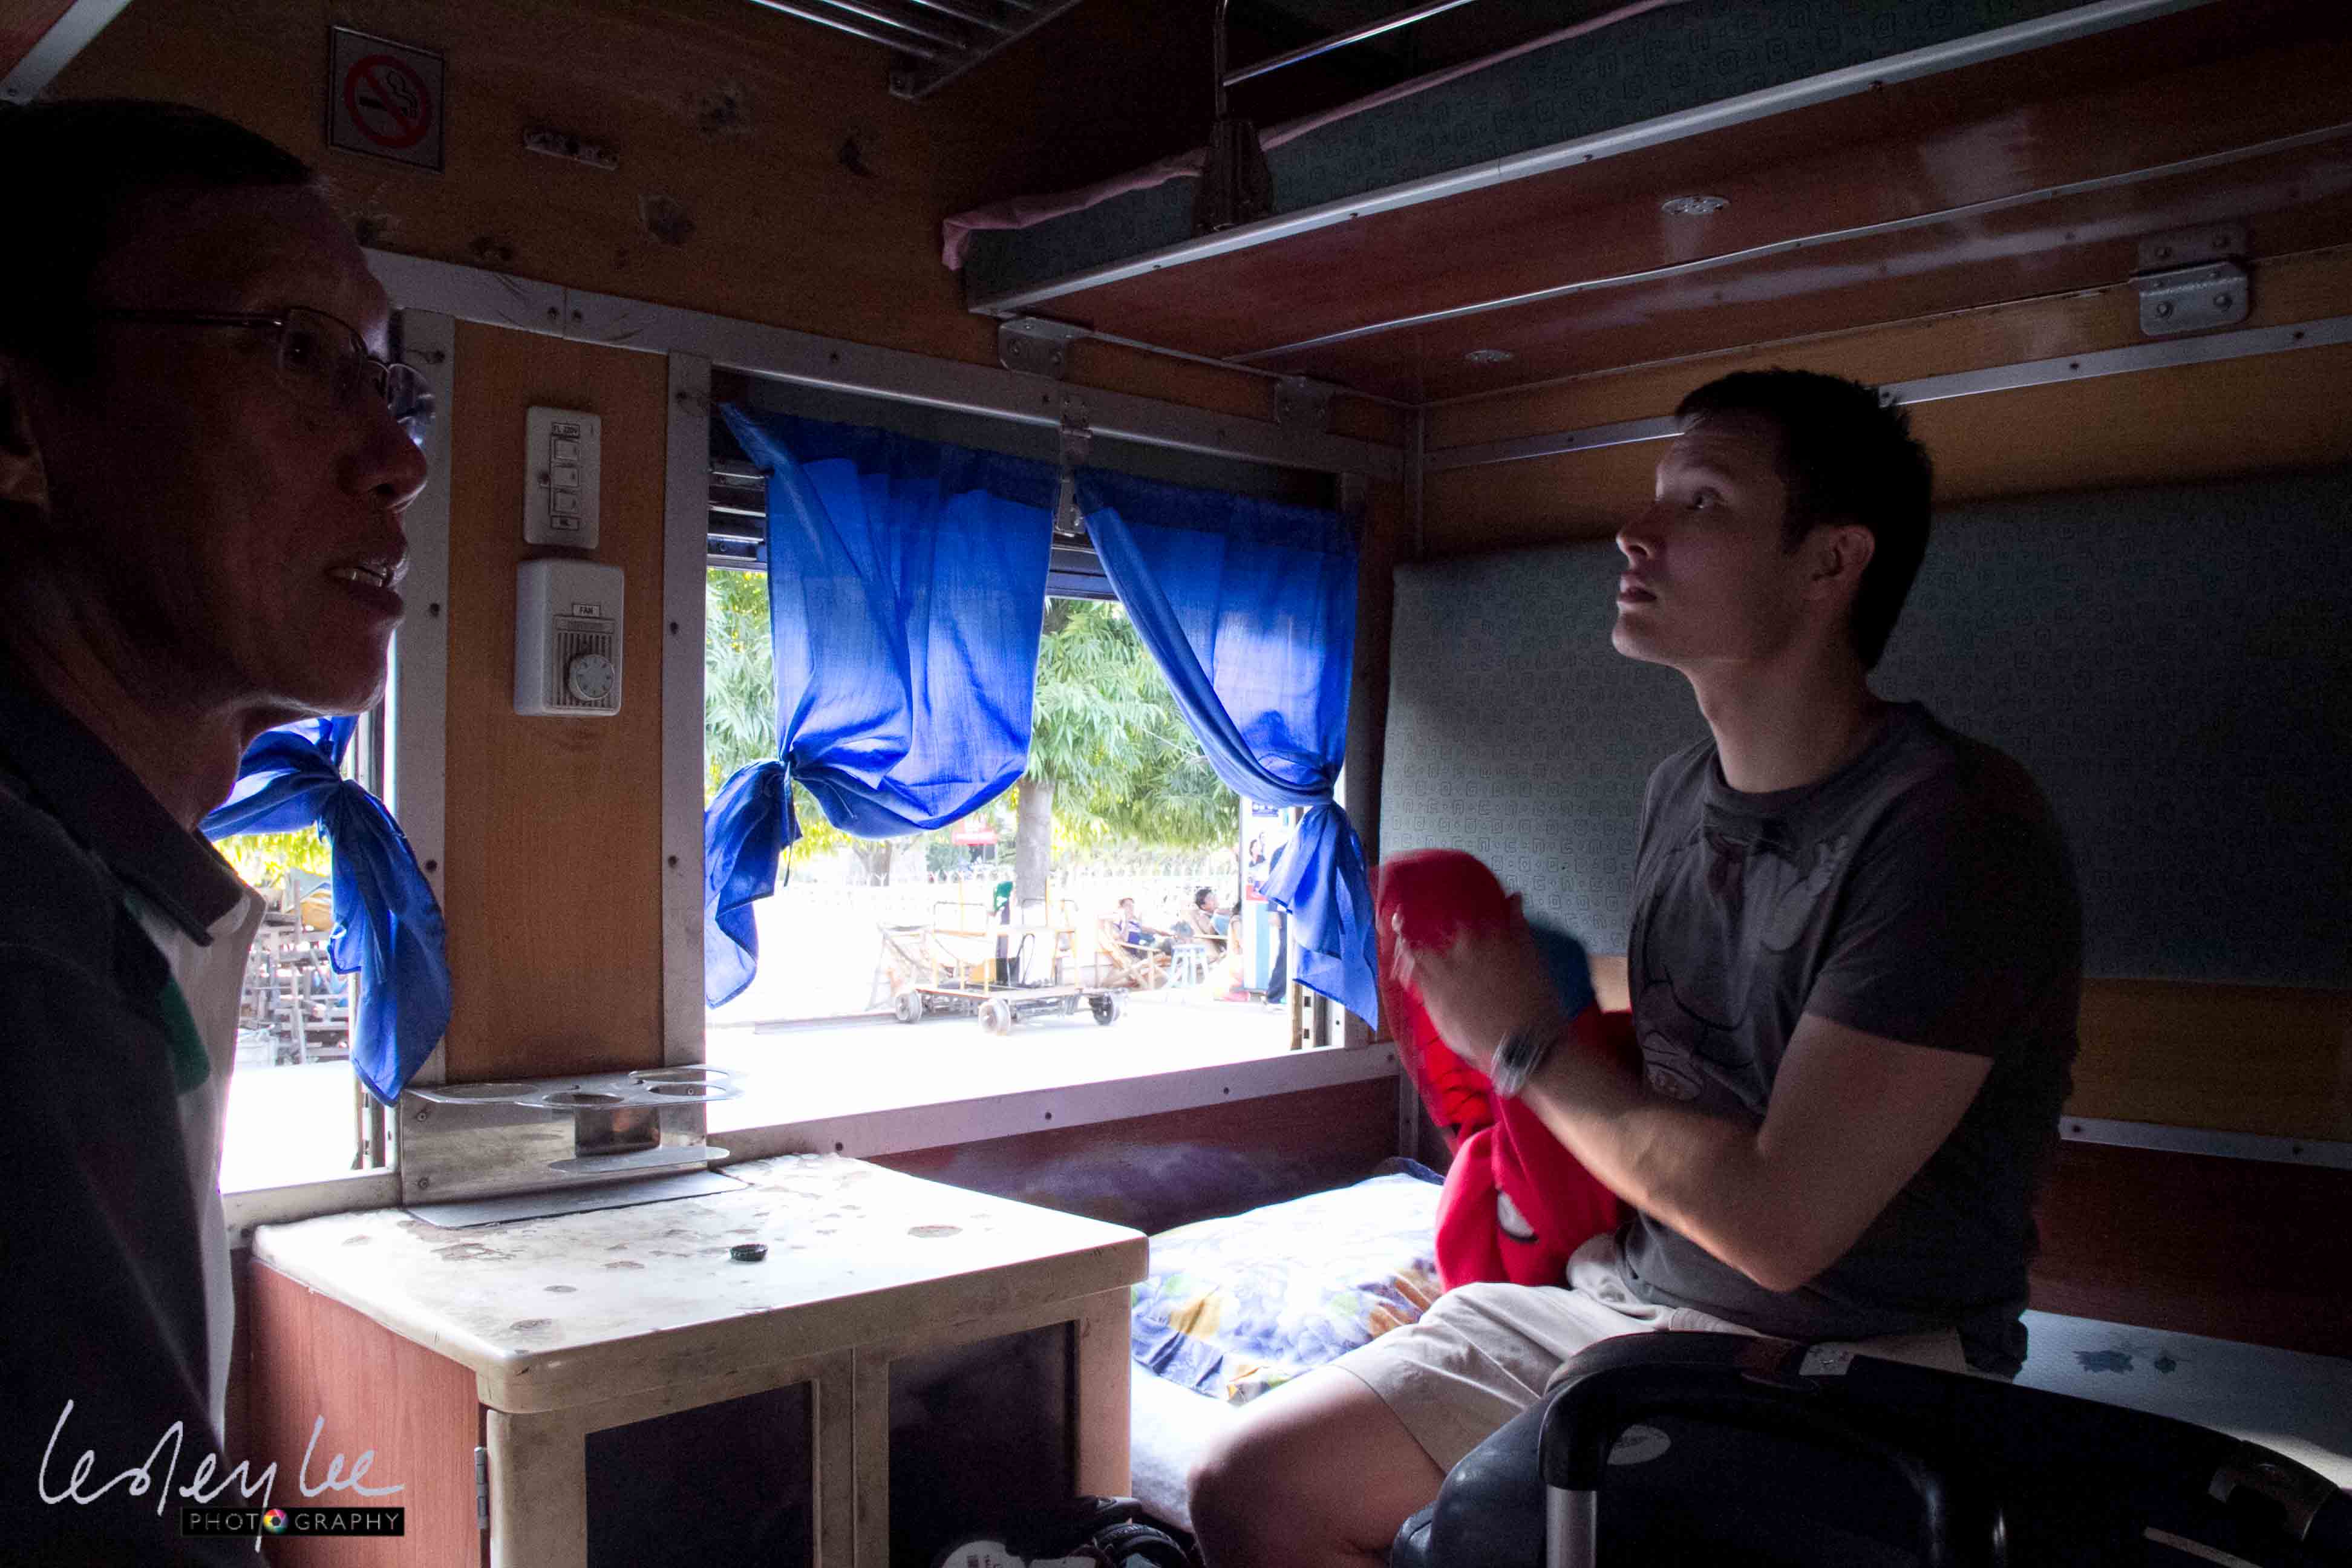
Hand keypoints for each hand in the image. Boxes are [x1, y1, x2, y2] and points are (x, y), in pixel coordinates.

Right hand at [1391, 894, 1569, 1070]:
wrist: (1525, 1043)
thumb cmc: (1483, 1042)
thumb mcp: (1445, 1027)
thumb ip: (1431, 997)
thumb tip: (1419, 979)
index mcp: (1437, 974)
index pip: (1412, 950)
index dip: (1406, 940)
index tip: (1402, 930)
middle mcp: (1458, 952)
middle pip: (1443, 929)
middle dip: (1442, 925)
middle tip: (1444, 919)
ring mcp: (1490, 943)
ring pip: (1476, 918)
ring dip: (1474, 913)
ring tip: (1476, 904)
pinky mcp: (1518, 942)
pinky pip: (1515, 915)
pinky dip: (1514, 907)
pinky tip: (1514, 900)